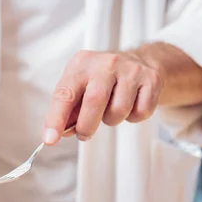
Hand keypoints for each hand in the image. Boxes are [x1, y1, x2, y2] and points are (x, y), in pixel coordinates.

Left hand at [42, 50, 162, 144]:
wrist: (142, 62)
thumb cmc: (102, 80)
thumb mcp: (80, 87)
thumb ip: (68, 111)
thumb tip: (59, 133)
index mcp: (81, 63)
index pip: (64, 94)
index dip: (55, 119)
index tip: (50, 140)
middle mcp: (106, 62)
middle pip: (93, 102)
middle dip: (87, 126)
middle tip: (84, 134)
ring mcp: (131, 69)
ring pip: (118, 111)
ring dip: (112, 120)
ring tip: (112, 110)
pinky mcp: (151, 79)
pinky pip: (140, 112)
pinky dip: (133, 117)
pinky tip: (131, 104)